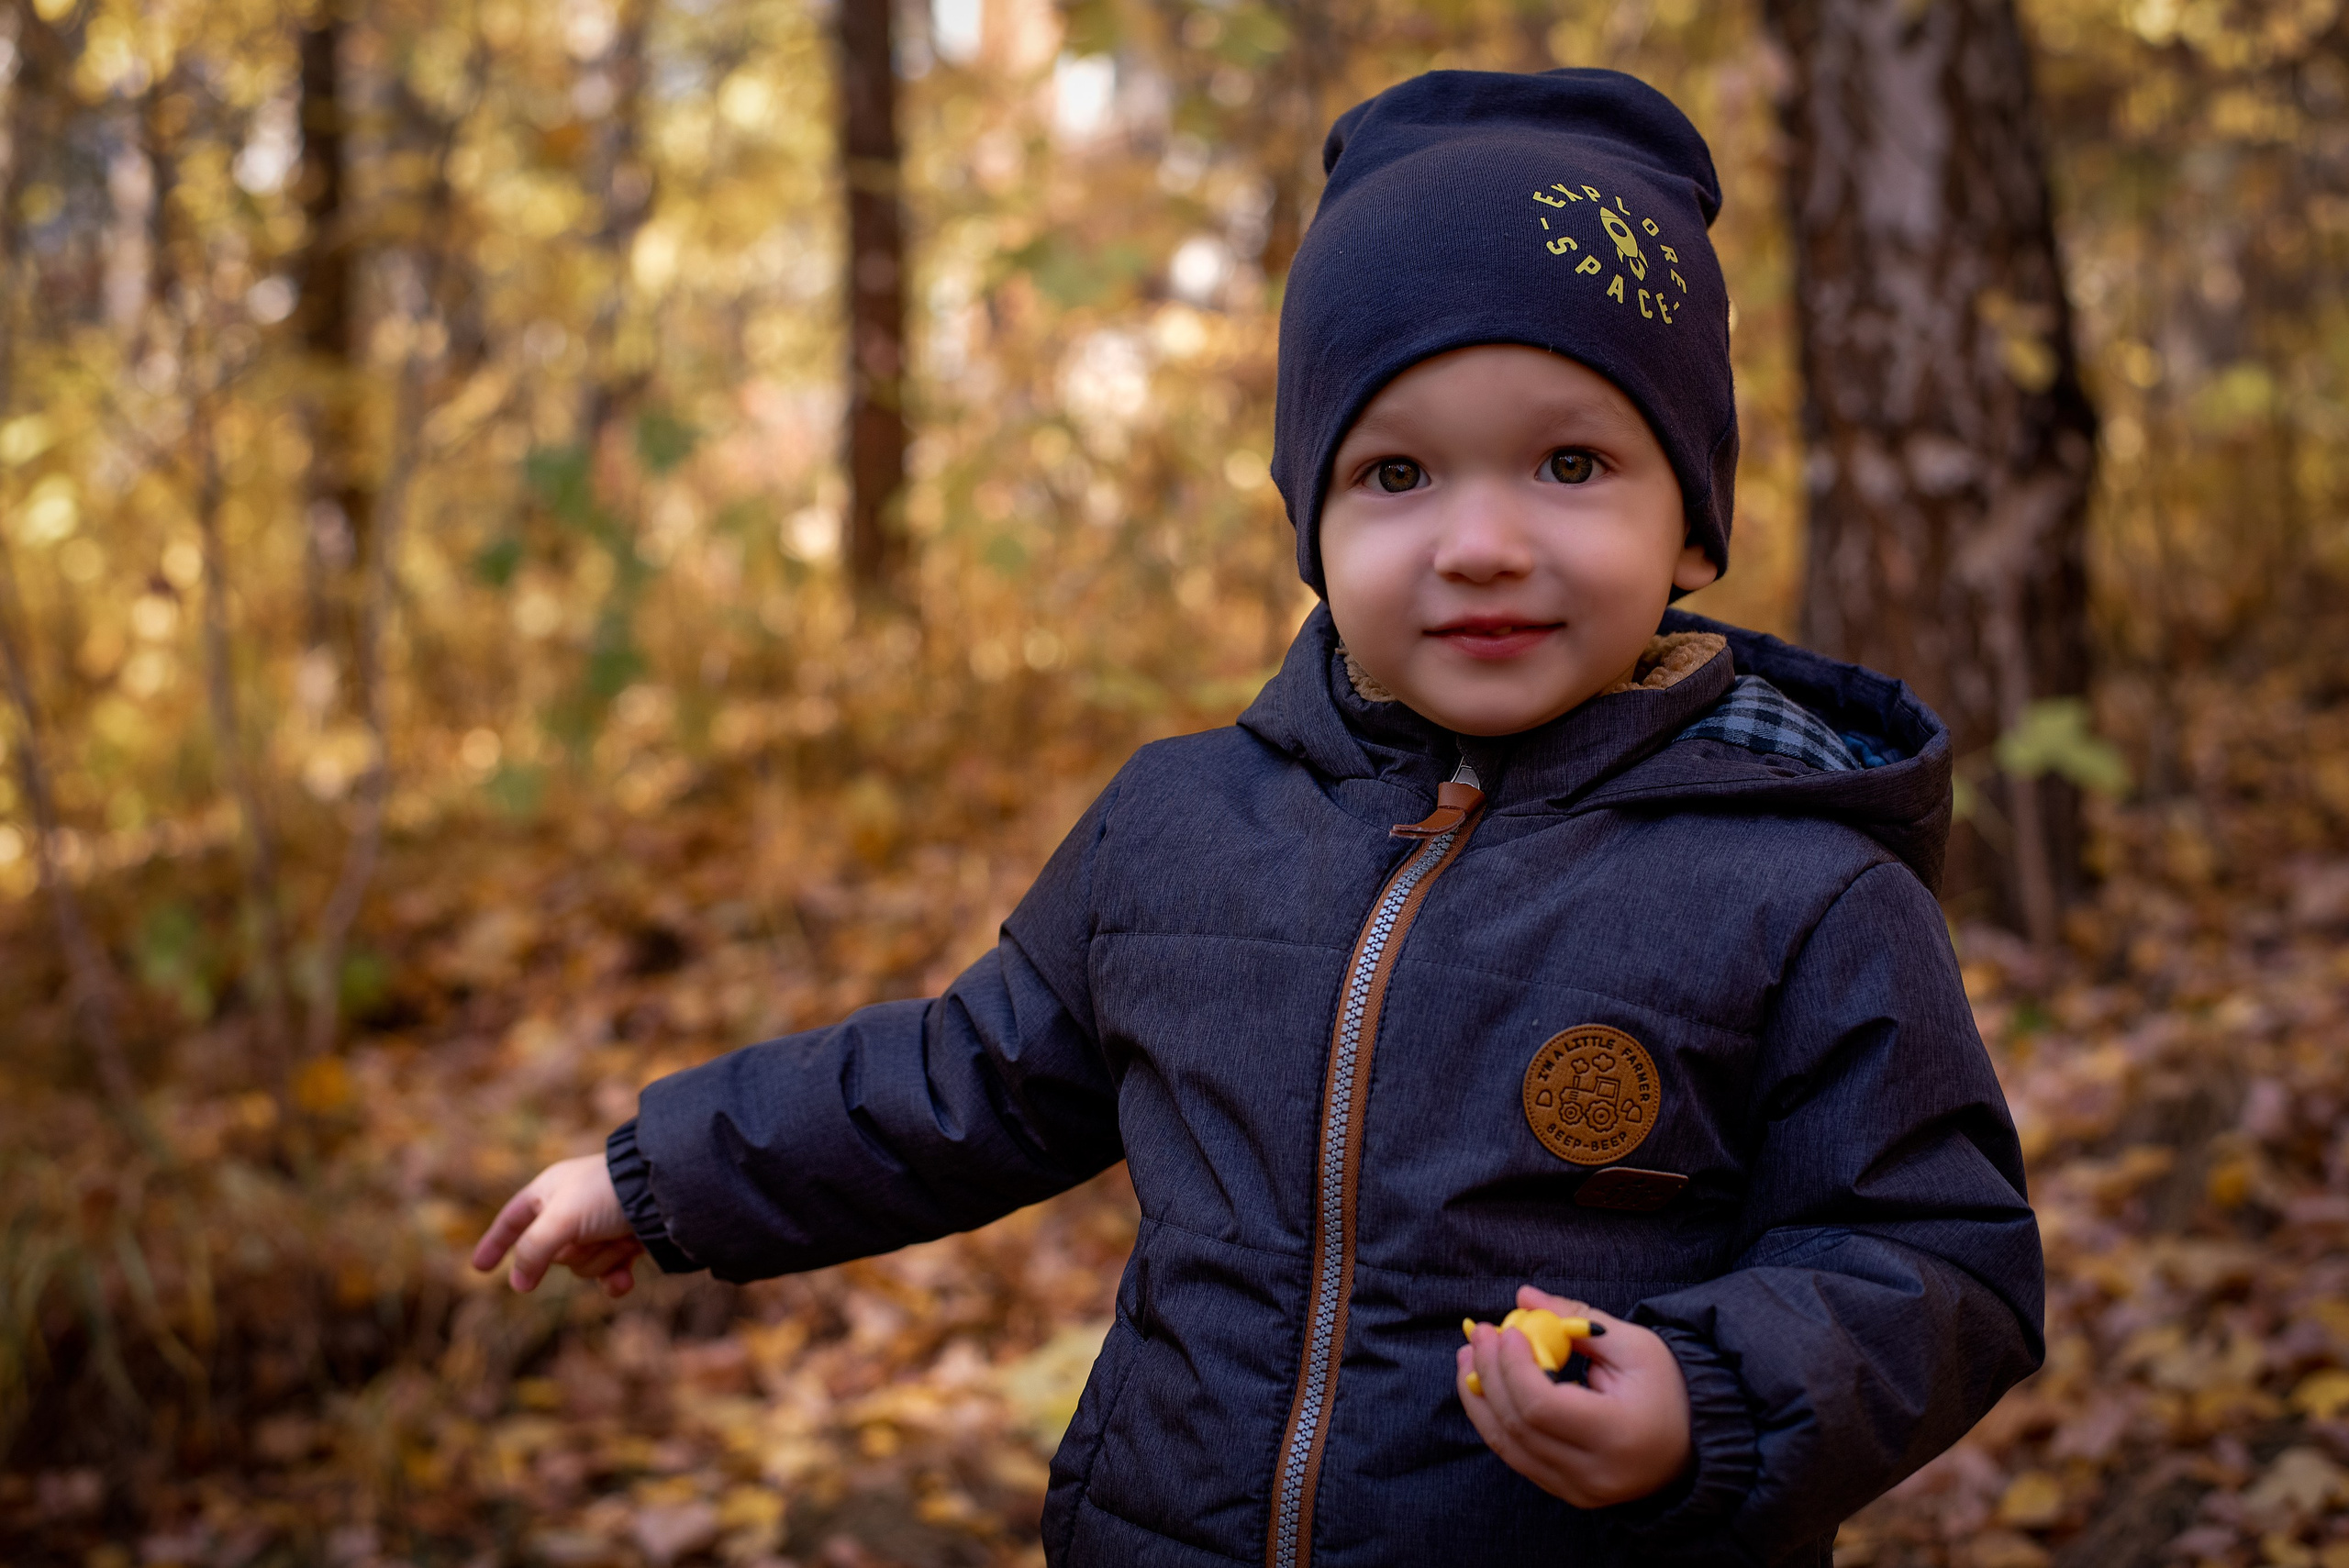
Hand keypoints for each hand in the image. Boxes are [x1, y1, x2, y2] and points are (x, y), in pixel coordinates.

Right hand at [470, 1153, 644, 1297]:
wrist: (666, 1192)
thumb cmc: (608, 1194)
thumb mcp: (561, 1218)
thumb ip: (533, 1250)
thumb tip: (518, 1284)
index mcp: (550, 1191)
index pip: (513, 1220)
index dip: (496, 1243)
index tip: (480, 1267)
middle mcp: (572, 1209)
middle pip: (551, 1254)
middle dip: (573, 1253)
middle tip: (592, 1232)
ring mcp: (600, 1228)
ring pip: (581, 1267)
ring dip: (601, 1258)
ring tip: (619, 1237)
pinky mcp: (625, 1243)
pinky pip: (609, 1275)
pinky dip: (616, 1278)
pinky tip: (626, 1278)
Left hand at [1457, 1284, 1691, 1507]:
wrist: (1694, 1446)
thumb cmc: (1668, 1389)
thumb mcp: (1633, 1345)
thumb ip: (1576, 1317)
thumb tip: (1524, 1297)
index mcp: (1617, 1436)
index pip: (1542, 1406)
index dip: (1514, 1366)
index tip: (1505, 1329)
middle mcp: (1593, 1474)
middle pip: (1518, 1425)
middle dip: (1489, 1373)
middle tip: (1478, 1333)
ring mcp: (1577, 1490)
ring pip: (1507, 1445)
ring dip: (1480, 1397)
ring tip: (1468, 1355)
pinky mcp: (1566, 1493)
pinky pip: (1516, 1456)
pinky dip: (1495, 1419)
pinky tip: (1484, 1386)